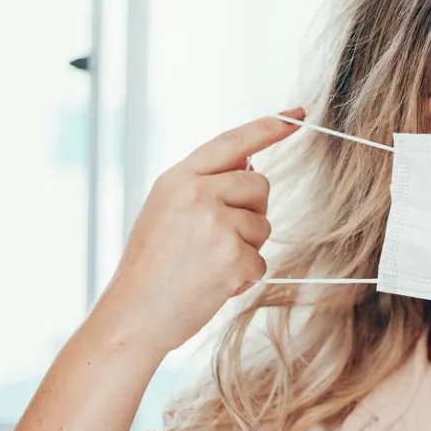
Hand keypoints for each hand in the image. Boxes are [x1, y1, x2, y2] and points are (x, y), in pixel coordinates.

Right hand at [93, 108, 304, 354]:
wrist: (133, 315)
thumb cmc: (152, 267)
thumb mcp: (165, 211)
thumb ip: (203, 186)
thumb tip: (252, 167)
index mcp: (177, 178)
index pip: (232, 142)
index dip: (268, 127)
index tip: (297, 115)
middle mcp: (196, 193)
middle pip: (259, 184)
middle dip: (252, 211)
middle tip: (220, 239)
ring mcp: (215, 223)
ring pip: (263, 224)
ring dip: (247, 248)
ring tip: (208, 264)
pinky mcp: (232, 256)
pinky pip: (261, 260)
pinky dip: (244, 277)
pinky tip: (214, 285)